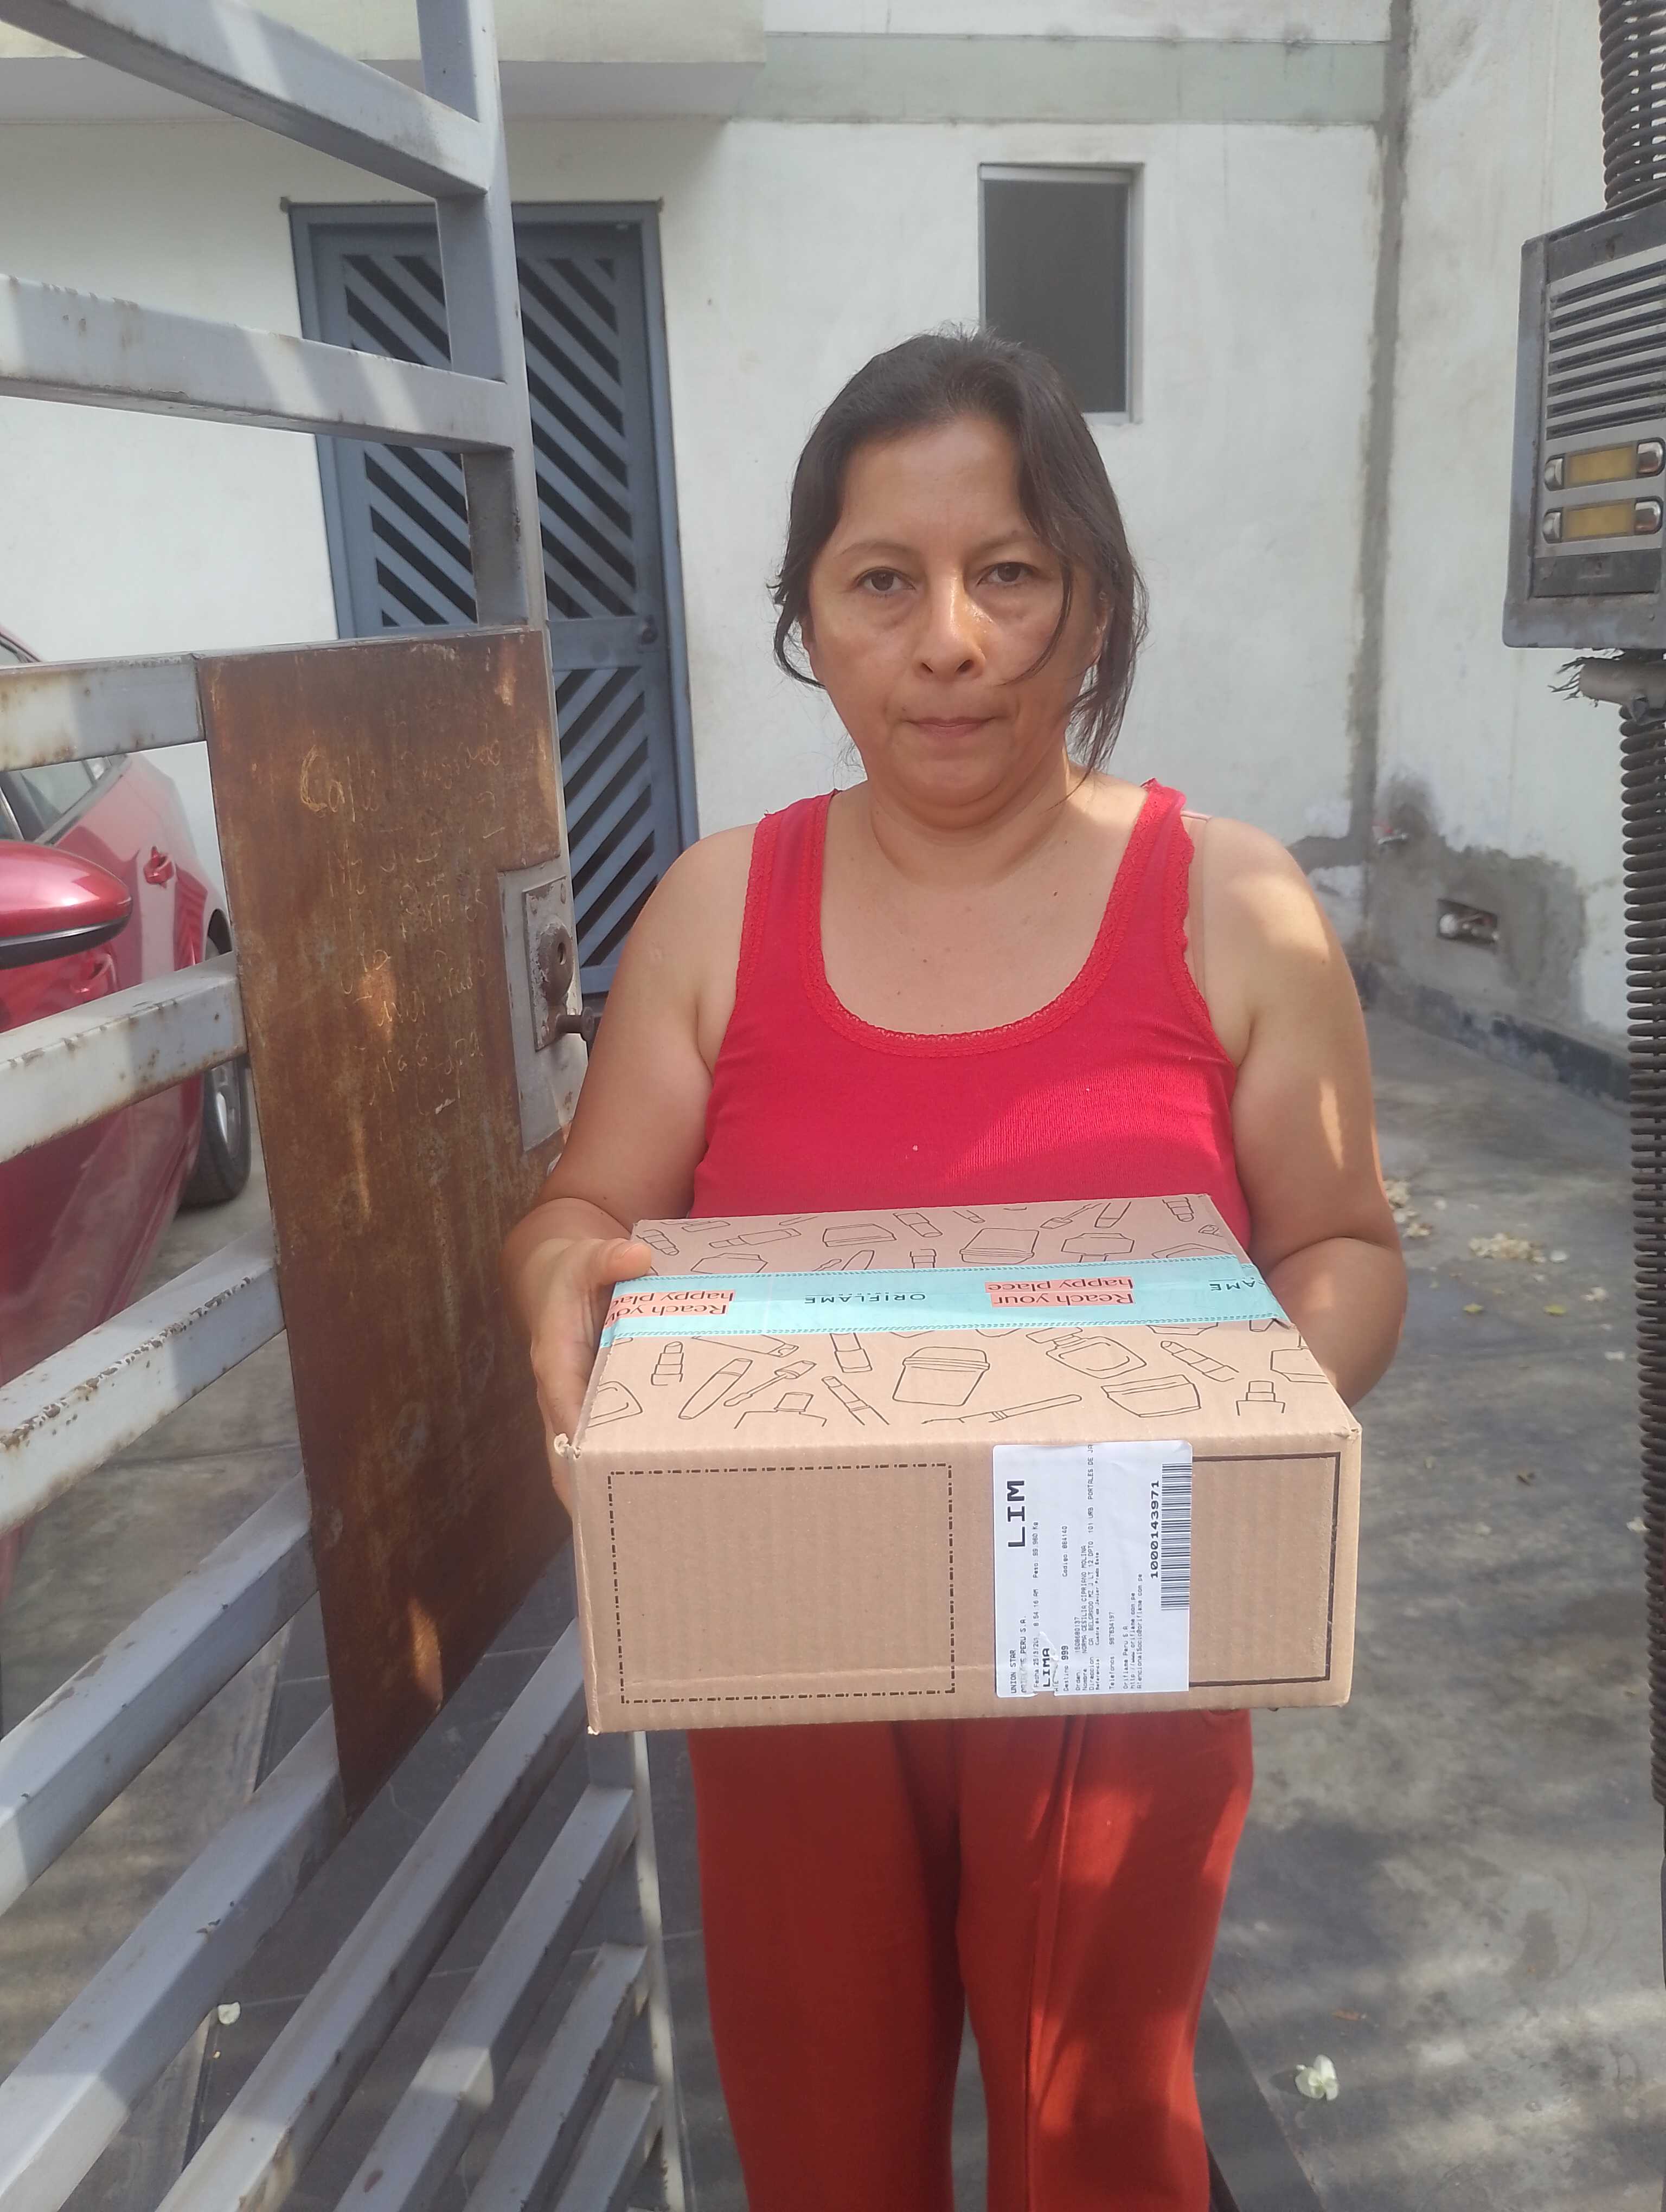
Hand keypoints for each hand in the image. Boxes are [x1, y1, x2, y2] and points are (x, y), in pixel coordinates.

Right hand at [526, 1235, 653, 1512]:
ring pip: (582, 1460)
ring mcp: (576, 1407)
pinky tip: (652, 1498)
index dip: (578, 1443)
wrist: (557, 1280)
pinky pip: (602, 1448)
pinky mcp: (593, 1410)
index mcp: (554, 1360)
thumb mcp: (585, 1257)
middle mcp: (560, 1393)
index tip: (596, 1477)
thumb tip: (637, 1256)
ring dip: (604, 1490)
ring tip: (640, 1530)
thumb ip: (608, 1257)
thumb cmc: (572, 1272)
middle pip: (568, 1453)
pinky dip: (619, 1471)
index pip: (563, 1407)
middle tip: (625, 1526)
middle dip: (590, 1489)